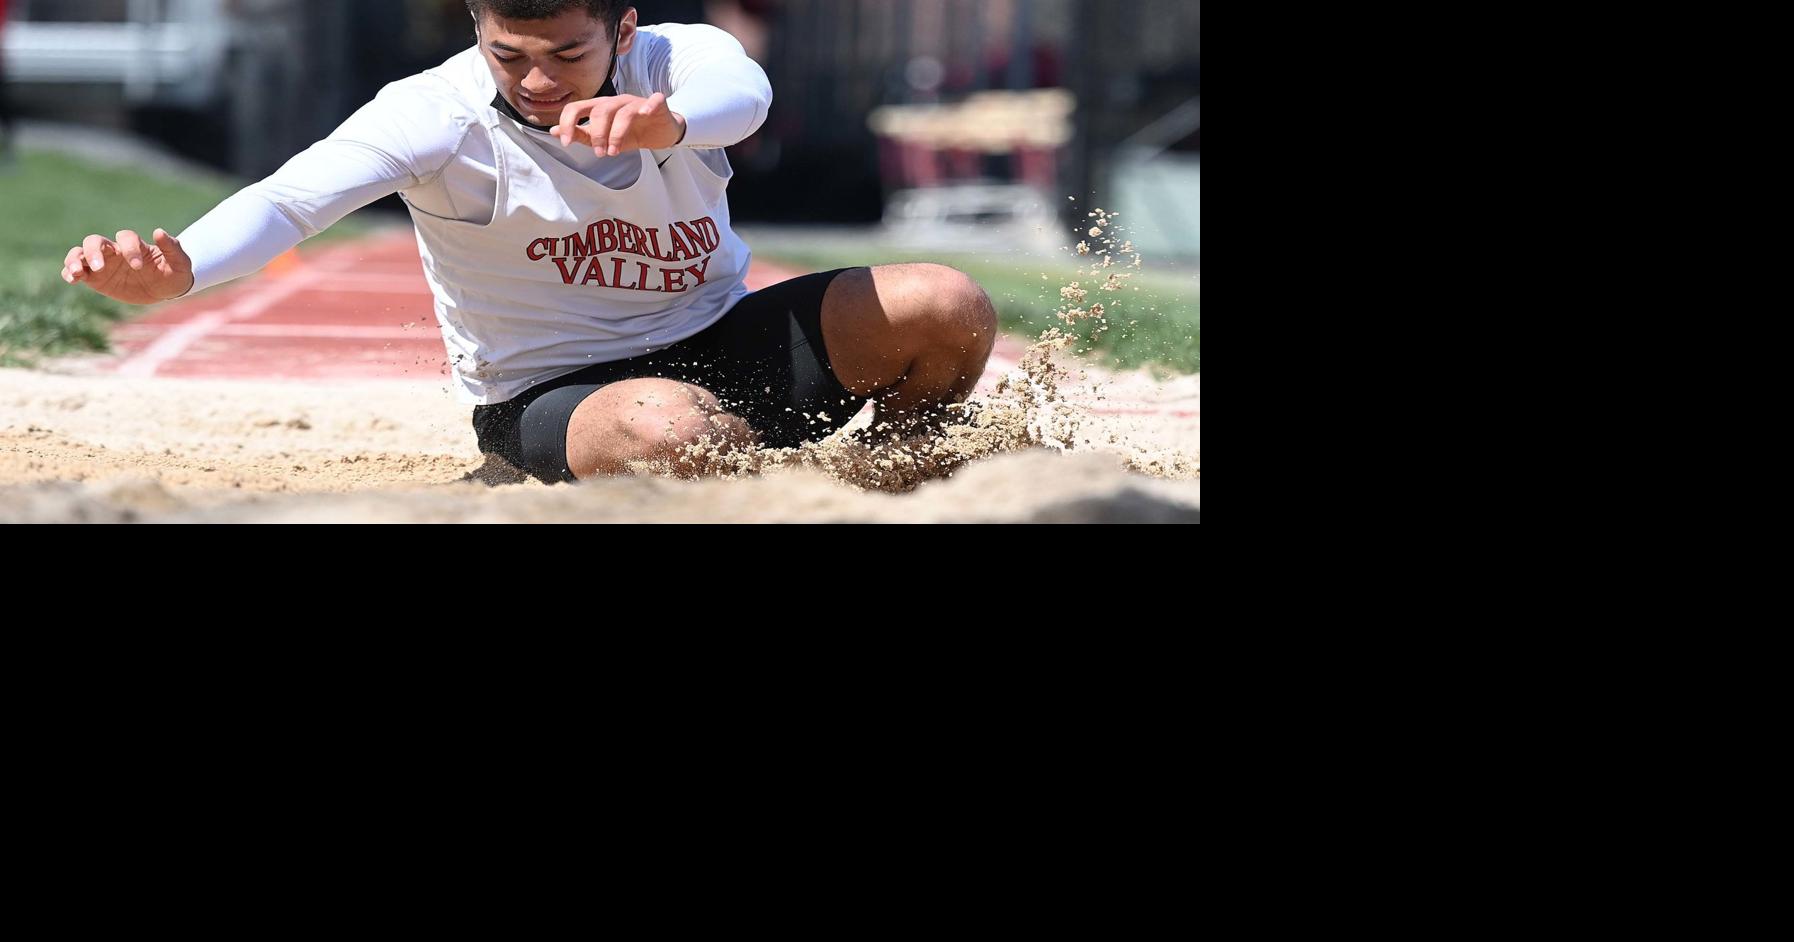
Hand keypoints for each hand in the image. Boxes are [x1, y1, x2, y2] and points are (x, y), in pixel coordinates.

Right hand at [62, 229, 194, 304]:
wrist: (166, 289)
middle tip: (101, 268)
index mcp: (135, 245)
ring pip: (80, 254)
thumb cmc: (174, 273)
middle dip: (93, 252)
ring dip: (74, 260)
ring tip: (77, 272)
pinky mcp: (96, 278)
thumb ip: (172, 248)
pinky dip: (69, 273)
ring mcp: (103, 264)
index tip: (139, 267)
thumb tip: (159, 231)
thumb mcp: (181, 263)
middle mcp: (115, 251)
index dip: (130, 249)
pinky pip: (77, 272)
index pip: (125, 237)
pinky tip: (72, 279)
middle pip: (95, 241)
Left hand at [551, 93, 687, 156]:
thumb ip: (581, 134)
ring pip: (623, 112)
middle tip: (600, 154)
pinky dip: (649, 106)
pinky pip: (654, 101)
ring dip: (616, 134)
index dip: (568, 124)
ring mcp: (636, 102)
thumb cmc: (631, 133)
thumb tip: (554, 132)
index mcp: (600, 107)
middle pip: (600, 111)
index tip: (566, 143)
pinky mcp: (656, 105)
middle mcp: (616, 102)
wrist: (660, 132)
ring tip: (615, 152)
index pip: (576, 108)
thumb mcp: (604, 138)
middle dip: (597, 134)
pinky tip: (645, 114)